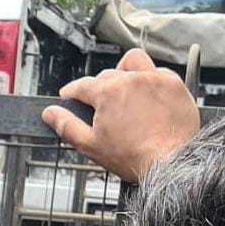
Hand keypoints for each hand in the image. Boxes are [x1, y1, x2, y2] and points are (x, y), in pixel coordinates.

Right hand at [41, 48, 199, 181]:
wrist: (171, 164)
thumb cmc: (133, 157)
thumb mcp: (91, 146)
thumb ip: (67, 126)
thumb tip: (50, 113)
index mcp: (107, 92)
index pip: (81, 86)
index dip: (71, 93)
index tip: (69, 97)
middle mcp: (130, 79)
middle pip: (106, 75)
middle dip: (99, 88)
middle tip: (101, 108)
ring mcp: (154, 79)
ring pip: (133, 62)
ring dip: (125, 70)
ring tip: (124, 87)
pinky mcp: (174, 85)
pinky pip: (159, 72)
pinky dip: (151, 80)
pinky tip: (149, 96)